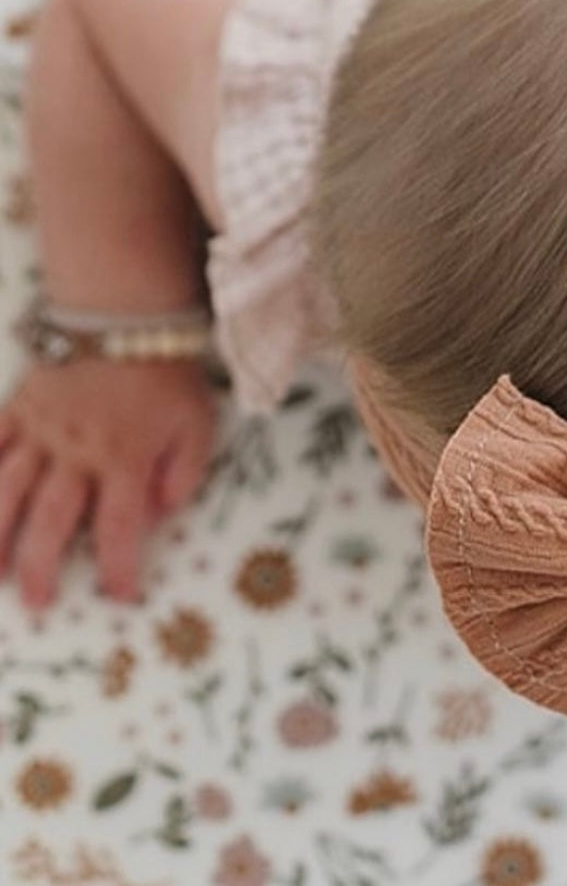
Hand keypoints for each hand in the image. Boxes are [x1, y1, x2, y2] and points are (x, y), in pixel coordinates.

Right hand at [0, 359, 216, 608]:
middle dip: (42, 568)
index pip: (120, 526)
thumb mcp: (197, 422)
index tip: (119, 597)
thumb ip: (183, 472)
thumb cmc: (168, 373)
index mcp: (124, 457)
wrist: (126, 314)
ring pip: (6, 492)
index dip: (118, 567)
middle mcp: (76, 451)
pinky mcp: (17, 408)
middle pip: (51, 520)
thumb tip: (161, 514)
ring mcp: (39, 430)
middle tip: (37, 603)